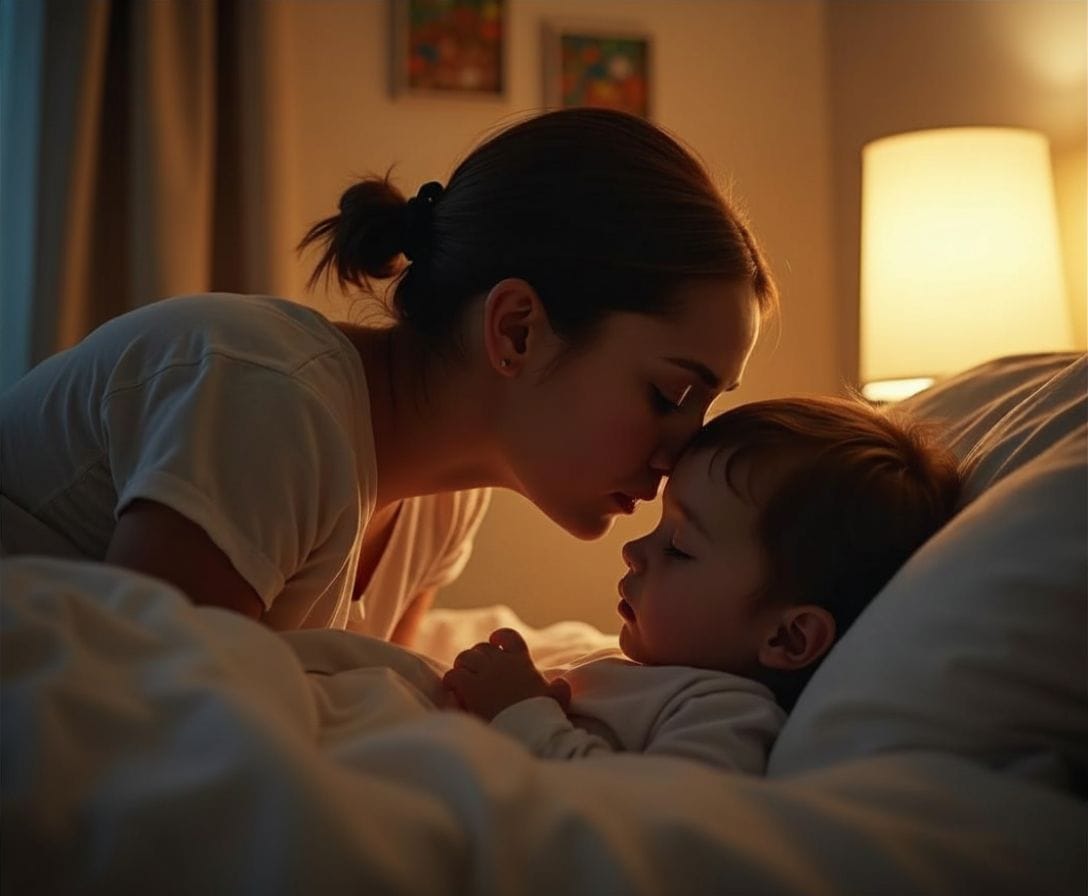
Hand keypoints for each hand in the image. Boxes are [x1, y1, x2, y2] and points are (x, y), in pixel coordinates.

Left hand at [443, 628, 570, 720]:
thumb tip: (561, 684)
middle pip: (481, 648)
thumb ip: (559, 689)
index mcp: (522, 662)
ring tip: (462, 681)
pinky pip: (454, 675)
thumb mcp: (557, 700)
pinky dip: (451, 681)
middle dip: (476, 657)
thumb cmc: (543, 717)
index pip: (509, 636)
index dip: (499, 638)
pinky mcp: (471, 688)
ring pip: (465, 657)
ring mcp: (485, 674)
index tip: (494, 643)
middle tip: (474, 673)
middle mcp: (502, 663)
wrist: (529, 730)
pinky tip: (453, 692)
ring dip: (462, 667)